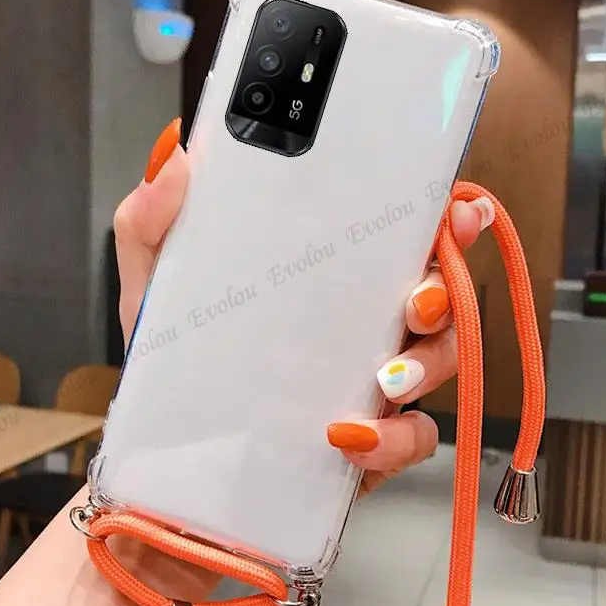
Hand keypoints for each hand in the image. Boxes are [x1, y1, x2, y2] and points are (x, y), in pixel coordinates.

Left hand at [114, 119, 493, 500]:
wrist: (167, 450)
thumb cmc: (175, 359)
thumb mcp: (155, 286)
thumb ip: (151, 223)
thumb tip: (172, 154)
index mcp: (326, 275)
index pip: (398, 234)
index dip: (442, 217)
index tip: (454, 210)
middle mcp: (360, 321)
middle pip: (438, 292)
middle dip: (447, 290)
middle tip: (419, 300)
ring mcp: (370, 381)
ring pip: (442, 359)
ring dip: (430, 363)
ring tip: (385, 377)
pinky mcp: (369, 440)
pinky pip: (411, 437)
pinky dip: (394, 439)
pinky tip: (349, 435)